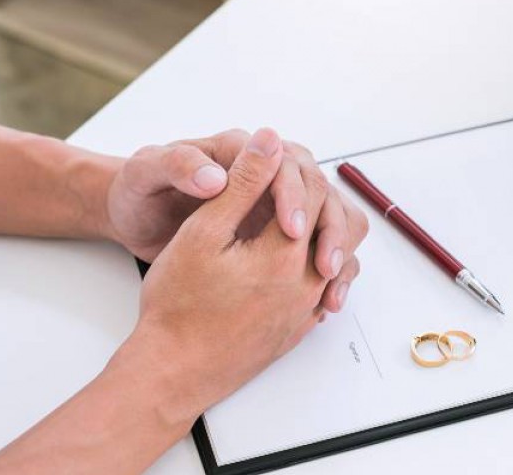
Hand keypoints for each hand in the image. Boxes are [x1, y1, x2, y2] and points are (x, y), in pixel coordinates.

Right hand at [118, 128, 334, 418]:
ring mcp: (307, 310)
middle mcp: (308, 283)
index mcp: (285, 252)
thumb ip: (243, 182)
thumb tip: (270, 141)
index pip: (314, 191)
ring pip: (341, 258)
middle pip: (339, 222)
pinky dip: (317, 266)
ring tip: (288, 221)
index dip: (291, 171)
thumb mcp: (203, 230)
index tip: (266, 166)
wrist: (172, 371)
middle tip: (280, 190)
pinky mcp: (300, 329)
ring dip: (322, 232)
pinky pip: (327, 289)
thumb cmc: (178, 304)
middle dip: (314, 198)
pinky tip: (287, 259)